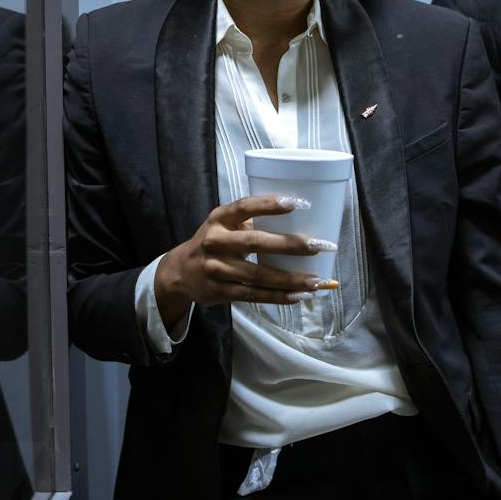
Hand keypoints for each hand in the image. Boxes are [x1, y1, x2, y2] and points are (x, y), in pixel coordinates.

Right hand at [152, 194, 338, 329]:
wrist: (179, 272)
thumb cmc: (214, 241)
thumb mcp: (223, 224)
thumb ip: (251, 221)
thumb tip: (301, 220)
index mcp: (219, 219)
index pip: (244, 207)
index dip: (270, 205)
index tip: (298, 202)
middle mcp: (216, 241)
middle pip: (256, 243)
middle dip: (291, 245)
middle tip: (320, 246)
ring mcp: (217, 268)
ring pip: (259, 275)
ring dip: (291, 278)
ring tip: (318, 280)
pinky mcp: (220, 291)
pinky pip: (254, 295)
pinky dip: (278, 296)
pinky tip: (299, 295)